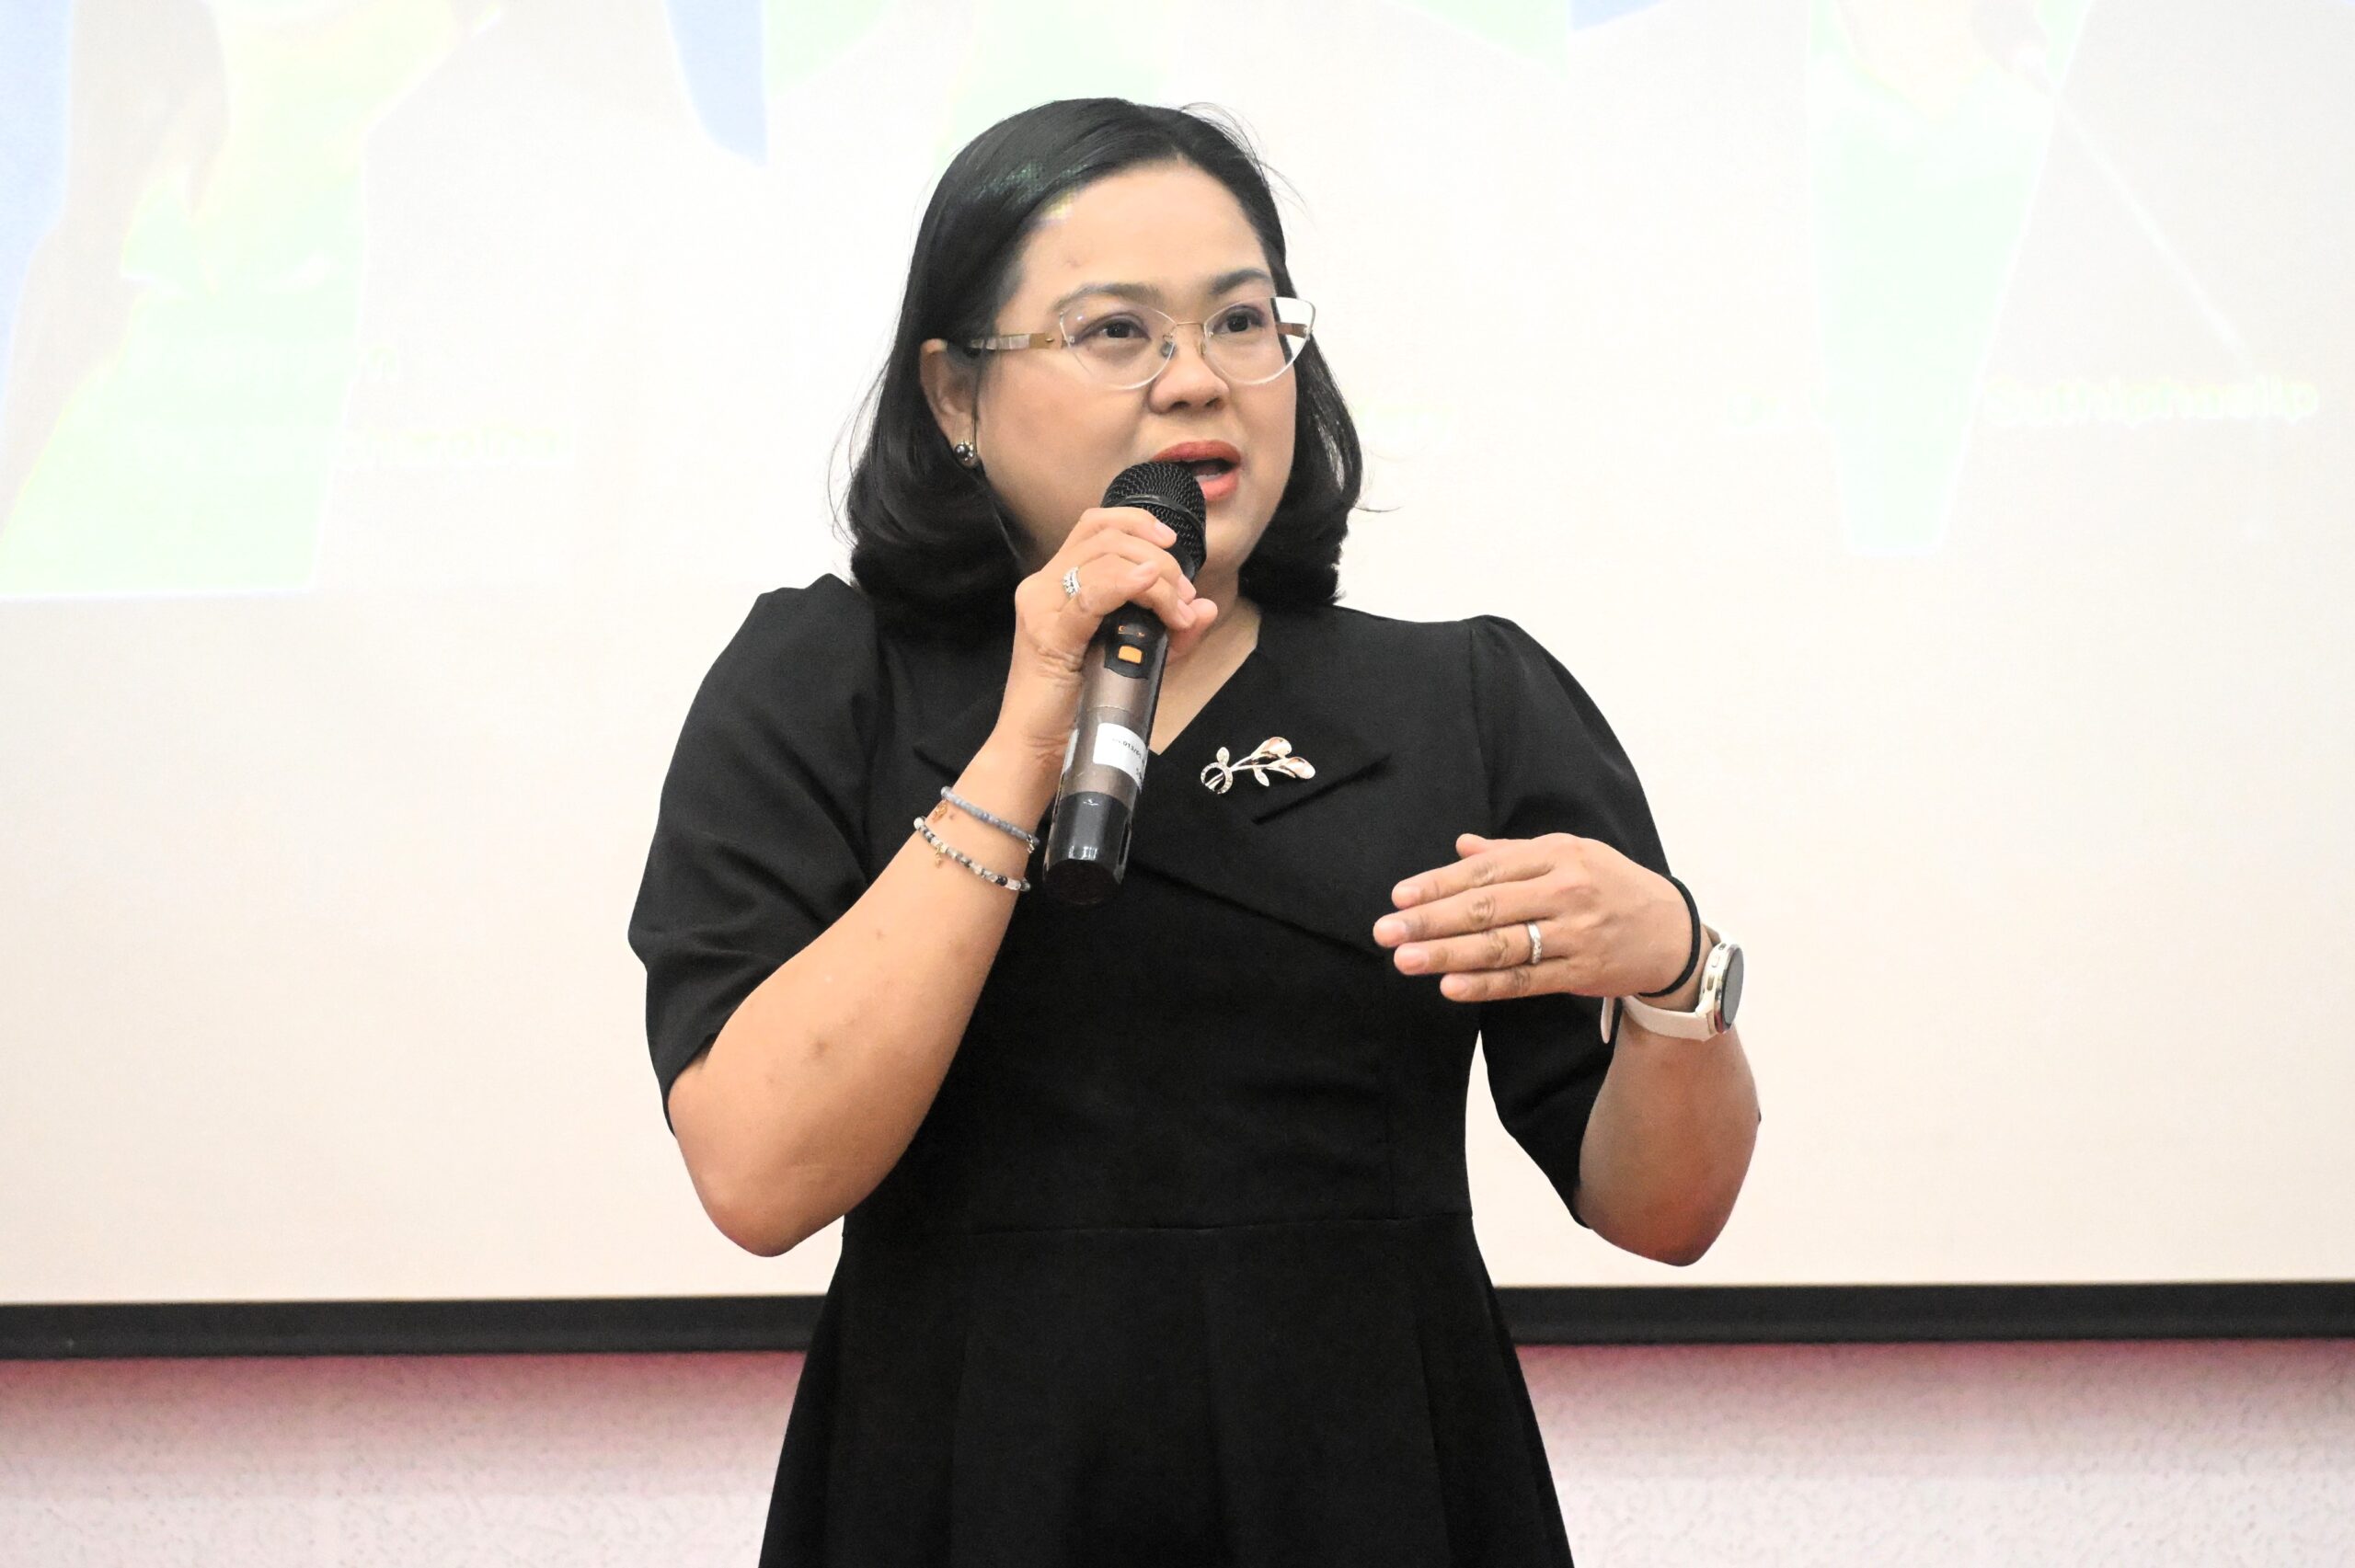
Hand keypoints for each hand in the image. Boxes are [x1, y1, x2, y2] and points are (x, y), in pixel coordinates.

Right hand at [994, 506, 1218, 760]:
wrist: (1040, 745)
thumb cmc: (1080, 701)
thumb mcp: (1137, 659)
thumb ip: (1171, 633)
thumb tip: (1206, 608)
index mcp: (1059, 583)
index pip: (1096, 526)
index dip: (1139, 523)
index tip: (1173, 548)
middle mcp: (1044, 585)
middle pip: (1105, 536)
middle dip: (1158, 557)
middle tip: (1184, 596)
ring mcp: (1042, 607)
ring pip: (1103, 557)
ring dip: (1155, 577)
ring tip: (1176, 608)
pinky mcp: (1048, 635)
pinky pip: (1090, 595)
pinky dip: (1126, 583)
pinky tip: (1151, 583)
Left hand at [1372, 832, 1688, 1002]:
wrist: (1672, 932)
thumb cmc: (1610, 886)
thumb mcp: (1570, 853)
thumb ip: (1512, 853)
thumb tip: (1460, 848)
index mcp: (1557, 854)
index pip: (1486, 871)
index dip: (1438, 884)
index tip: (1399, 897)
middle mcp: (1565, 890)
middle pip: (1486, 907)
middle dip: (1431, 920)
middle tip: (1385, 931)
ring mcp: (1575, 933)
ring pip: (1501, 945)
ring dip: (1448, 954)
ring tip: (1406, 960)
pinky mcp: (1582, 970)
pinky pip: (1525, 979)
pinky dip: (1486, 984)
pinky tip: (1451, 987)